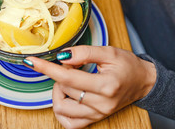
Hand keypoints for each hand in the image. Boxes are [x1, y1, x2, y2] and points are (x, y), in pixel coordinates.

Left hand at [24, 46, 155, 128]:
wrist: (142, 82)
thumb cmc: (127, 65)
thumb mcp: (108, 52)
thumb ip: (84, 53)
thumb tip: (62, 56)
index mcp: (106, 86)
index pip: (68, 78)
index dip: (47, 68)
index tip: (32, 62)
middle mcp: (101, 104)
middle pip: (63, 92)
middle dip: (58, 75)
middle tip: (68, 65)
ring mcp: (98, 115)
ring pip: (62, 108)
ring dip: (59, 91)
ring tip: (69, 80)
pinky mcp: (95, 119)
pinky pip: (69, 123)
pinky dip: (62, 109)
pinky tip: (67, 96)